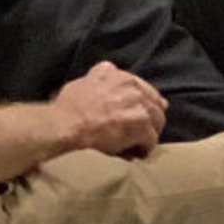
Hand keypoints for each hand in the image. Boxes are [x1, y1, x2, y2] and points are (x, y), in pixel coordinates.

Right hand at [51, 62, 167, 158]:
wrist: (67, 124)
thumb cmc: (70, 107)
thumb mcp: (85, 81)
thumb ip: (101, 75)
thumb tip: (108, 71)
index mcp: (121, 77)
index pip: (144, 89)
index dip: (143, 103)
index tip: (139, 113)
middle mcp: (133, 88)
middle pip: (155, 104)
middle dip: (150, 118)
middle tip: (144, 131)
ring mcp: (139, 105)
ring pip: (157, 121)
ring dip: (149, 133)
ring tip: (141, 143)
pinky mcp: (141, 124)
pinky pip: (151, 139)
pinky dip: (145, 147)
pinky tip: (138, 153)